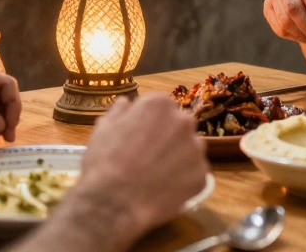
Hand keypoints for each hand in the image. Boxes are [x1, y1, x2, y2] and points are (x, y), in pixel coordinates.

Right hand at [60, 96, 207, 240]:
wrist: (115, 202)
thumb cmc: (105, 162)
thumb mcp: (103, 128)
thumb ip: (119, 110)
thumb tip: (127, 103)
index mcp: (159, 104)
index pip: (161, 107)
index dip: (150, 123)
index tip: (140, 136)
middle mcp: (183, 121)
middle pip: (179, 125)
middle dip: (168, 137)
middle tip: (149, 156)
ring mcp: (195, 148)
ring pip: (190, 148)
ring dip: (178, 157)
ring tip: (157, 174)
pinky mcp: (201, 174)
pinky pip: (193, 173)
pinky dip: (183, 180)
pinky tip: (164, 189)